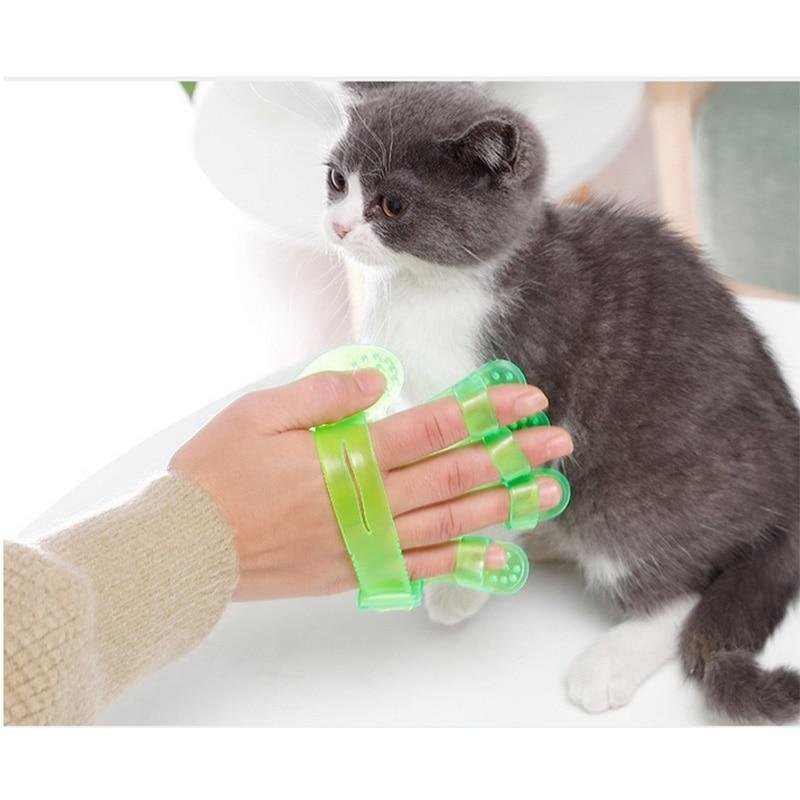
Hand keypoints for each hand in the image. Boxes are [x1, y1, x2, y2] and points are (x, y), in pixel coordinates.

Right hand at [169, 369, 572, 600]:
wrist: (188, 547)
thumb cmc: (218, 474)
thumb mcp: (259, 413)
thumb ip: (324, 393)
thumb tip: (378, 381)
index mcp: (348, 456)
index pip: (432, 427)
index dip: (483, 411)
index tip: (524, 397)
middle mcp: (369, 501)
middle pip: (455, 476)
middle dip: (510, 455)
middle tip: (558, 443)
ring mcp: (367, 542)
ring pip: (450, 524)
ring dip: (503, 506)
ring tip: (547, 494)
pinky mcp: (357, 570)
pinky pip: (420, 568)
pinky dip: (462, 563)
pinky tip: (500, 556)